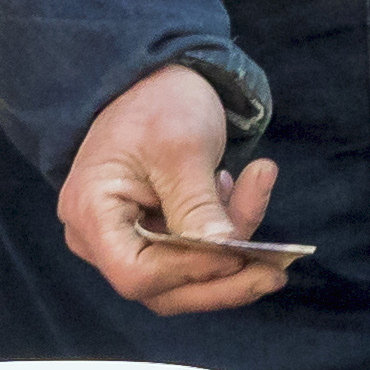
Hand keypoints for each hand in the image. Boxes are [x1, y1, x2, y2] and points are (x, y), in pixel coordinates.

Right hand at [58, 64, 293, 316]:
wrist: (152, 81)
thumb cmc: (157, 105)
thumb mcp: (181, 145)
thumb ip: (196, 202)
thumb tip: (223, 252)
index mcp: (92, 212)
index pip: (135, 274)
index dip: (190, 272)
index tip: (237, 252)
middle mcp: (99, 238)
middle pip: (162, 288)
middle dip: (224, 279)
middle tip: (278, 269)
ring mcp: (126, 240)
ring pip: (185, 277)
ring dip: (234, 252)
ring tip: (259, 185)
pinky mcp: (155, 237)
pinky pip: (195, 257)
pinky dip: (228, 234)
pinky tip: (247, 187)